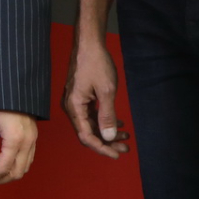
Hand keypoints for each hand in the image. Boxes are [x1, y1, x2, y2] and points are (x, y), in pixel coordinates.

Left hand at [0, 110, 37, 184]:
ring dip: (10, 175)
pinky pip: (28, 160)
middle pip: (17, 173)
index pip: (3, 168)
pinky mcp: (34, 138)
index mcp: (15, 140)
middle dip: (1, 180)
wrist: (14, 89)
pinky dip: (17, 167)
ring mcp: (33, 141)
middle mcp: (27, 143)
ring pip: (24, 168)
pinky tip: (5, 164)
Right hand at [63, 28, 129, 158]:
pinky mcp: (80, 97)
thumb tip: (108, 137)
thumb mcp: (106, 91)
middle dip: (107, 142)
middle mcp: (71, 107)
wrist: (89, 44)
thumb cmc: (97, 64)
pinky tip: (119, 123)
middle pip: (88, 132)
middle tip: (126, 147)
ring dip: (107, 132)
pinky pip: (91, 115)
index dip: (101, 148)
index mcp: (74, 107)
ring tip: (126, 135)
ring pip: (91, 124)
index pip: (86, 136)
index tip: (117, 154)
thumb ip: (107, 116)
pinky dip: (104, 120)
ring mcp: (75, 102)